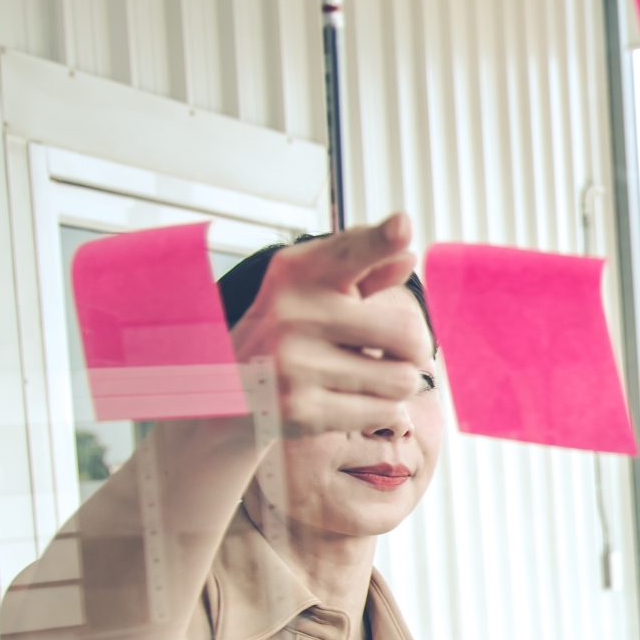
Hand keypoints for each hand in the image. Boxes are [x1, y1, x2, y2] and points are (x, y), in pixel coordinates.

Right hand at [229, 215, 431, 439]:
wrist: (225, 395)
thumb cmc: (286, 337)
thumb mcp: (315, 294)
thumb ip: (363, 273)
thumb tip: (407, 256)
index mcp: (297, 274)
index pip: (349, 252)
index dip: (380, 240)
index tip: (403, 226)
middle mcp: (291, 314)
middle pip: (408, 334)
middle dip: (415, 350)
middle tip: (394, 354)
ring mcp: (293, 364)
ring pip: (402, 380)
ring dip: (396, 386)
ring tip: (362, 379)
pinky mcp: (300, 411)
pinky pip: (386, 413)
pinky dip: (382, 412)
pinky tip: (349, 402)